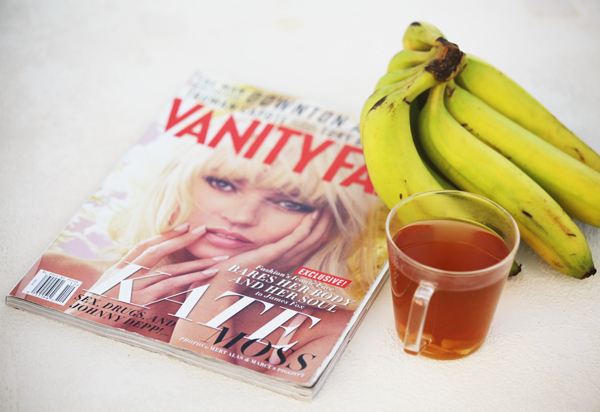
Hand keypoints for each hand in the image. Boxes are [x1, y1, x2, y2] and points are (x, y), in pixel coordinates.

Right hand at [91, 223, 222, 305]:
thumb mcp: (111, 284)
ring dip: (195, 264)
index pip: (147, 244)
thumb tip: (145, 266)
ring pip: (170, 270)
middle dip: (183, 239)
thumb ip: (128, 272)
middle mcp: (129, 272)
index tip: (185, 225)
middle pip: (159, 250)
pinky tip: (204, 277)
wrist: (86, 322)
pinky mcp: (143, 300)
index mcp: (122, 266)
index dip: (166, 234)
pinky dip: (189, 281)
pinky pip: (170, 287)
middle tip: (203, 230)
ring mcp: (136, 285)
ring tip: (216, 260)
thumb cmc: (100, 305)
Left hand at [210, 208, 333, 274]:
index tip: (329, 212)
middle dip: (327, 222)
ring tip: (328, 206)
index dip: (324, 227)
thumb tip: (277, 236)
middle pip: (318, 240)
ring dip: (321, 221)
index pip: (315, 243)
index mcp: (290, 261)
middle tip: (334, 205)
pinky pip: (296, 238)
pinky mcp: (274, 253)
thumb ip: (272, 248)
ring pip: (311, 238)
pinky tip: (312, 213)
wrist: (226, 279)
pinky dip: (307, 225)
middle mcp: (291, 261)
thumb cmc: (241, 268)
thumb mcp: (261, 256)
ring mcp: (283, 258)